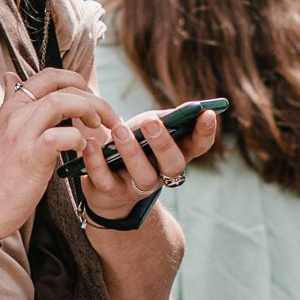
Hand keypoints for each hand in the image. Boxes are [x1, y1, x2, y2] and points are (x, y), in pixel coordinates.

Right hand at [0, 70, 115, 236]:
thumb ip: (11, 104)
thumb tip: (12, 77)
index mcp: (11, 109)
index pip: (47, 76)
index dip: (74, 80)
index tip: (88, 95)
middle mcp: (16, 116)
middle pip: (60, 87)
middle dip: (91, 97)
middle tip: (104, 116)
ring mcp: (22, 136)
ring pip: (61, 102)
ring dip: (88, 110)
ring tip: (97, 127)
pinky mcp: (31, 158)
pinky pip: (59, 136)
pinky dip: (77, 139)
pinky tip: (81, 149)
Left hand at [77, 103, 223, 222]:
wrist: (106, 186)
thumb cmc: (133, 147)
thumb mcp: (149, 128)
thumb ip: (166, 119)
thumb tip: (188, 107)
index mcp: (176, 155)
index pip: (199, 146)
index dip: (206, 133)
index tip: (208, 113)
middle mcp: (162, 175)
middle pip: (173, 165)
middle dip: (164, 144)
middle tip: (151, 122)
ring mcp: (138, 187)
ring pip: (142, 176)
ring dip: (131, 152)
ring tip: (119, 130)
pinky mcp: (111, 193)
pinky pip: (105, 180)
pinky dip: (96, 162)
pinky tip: (91, 144)